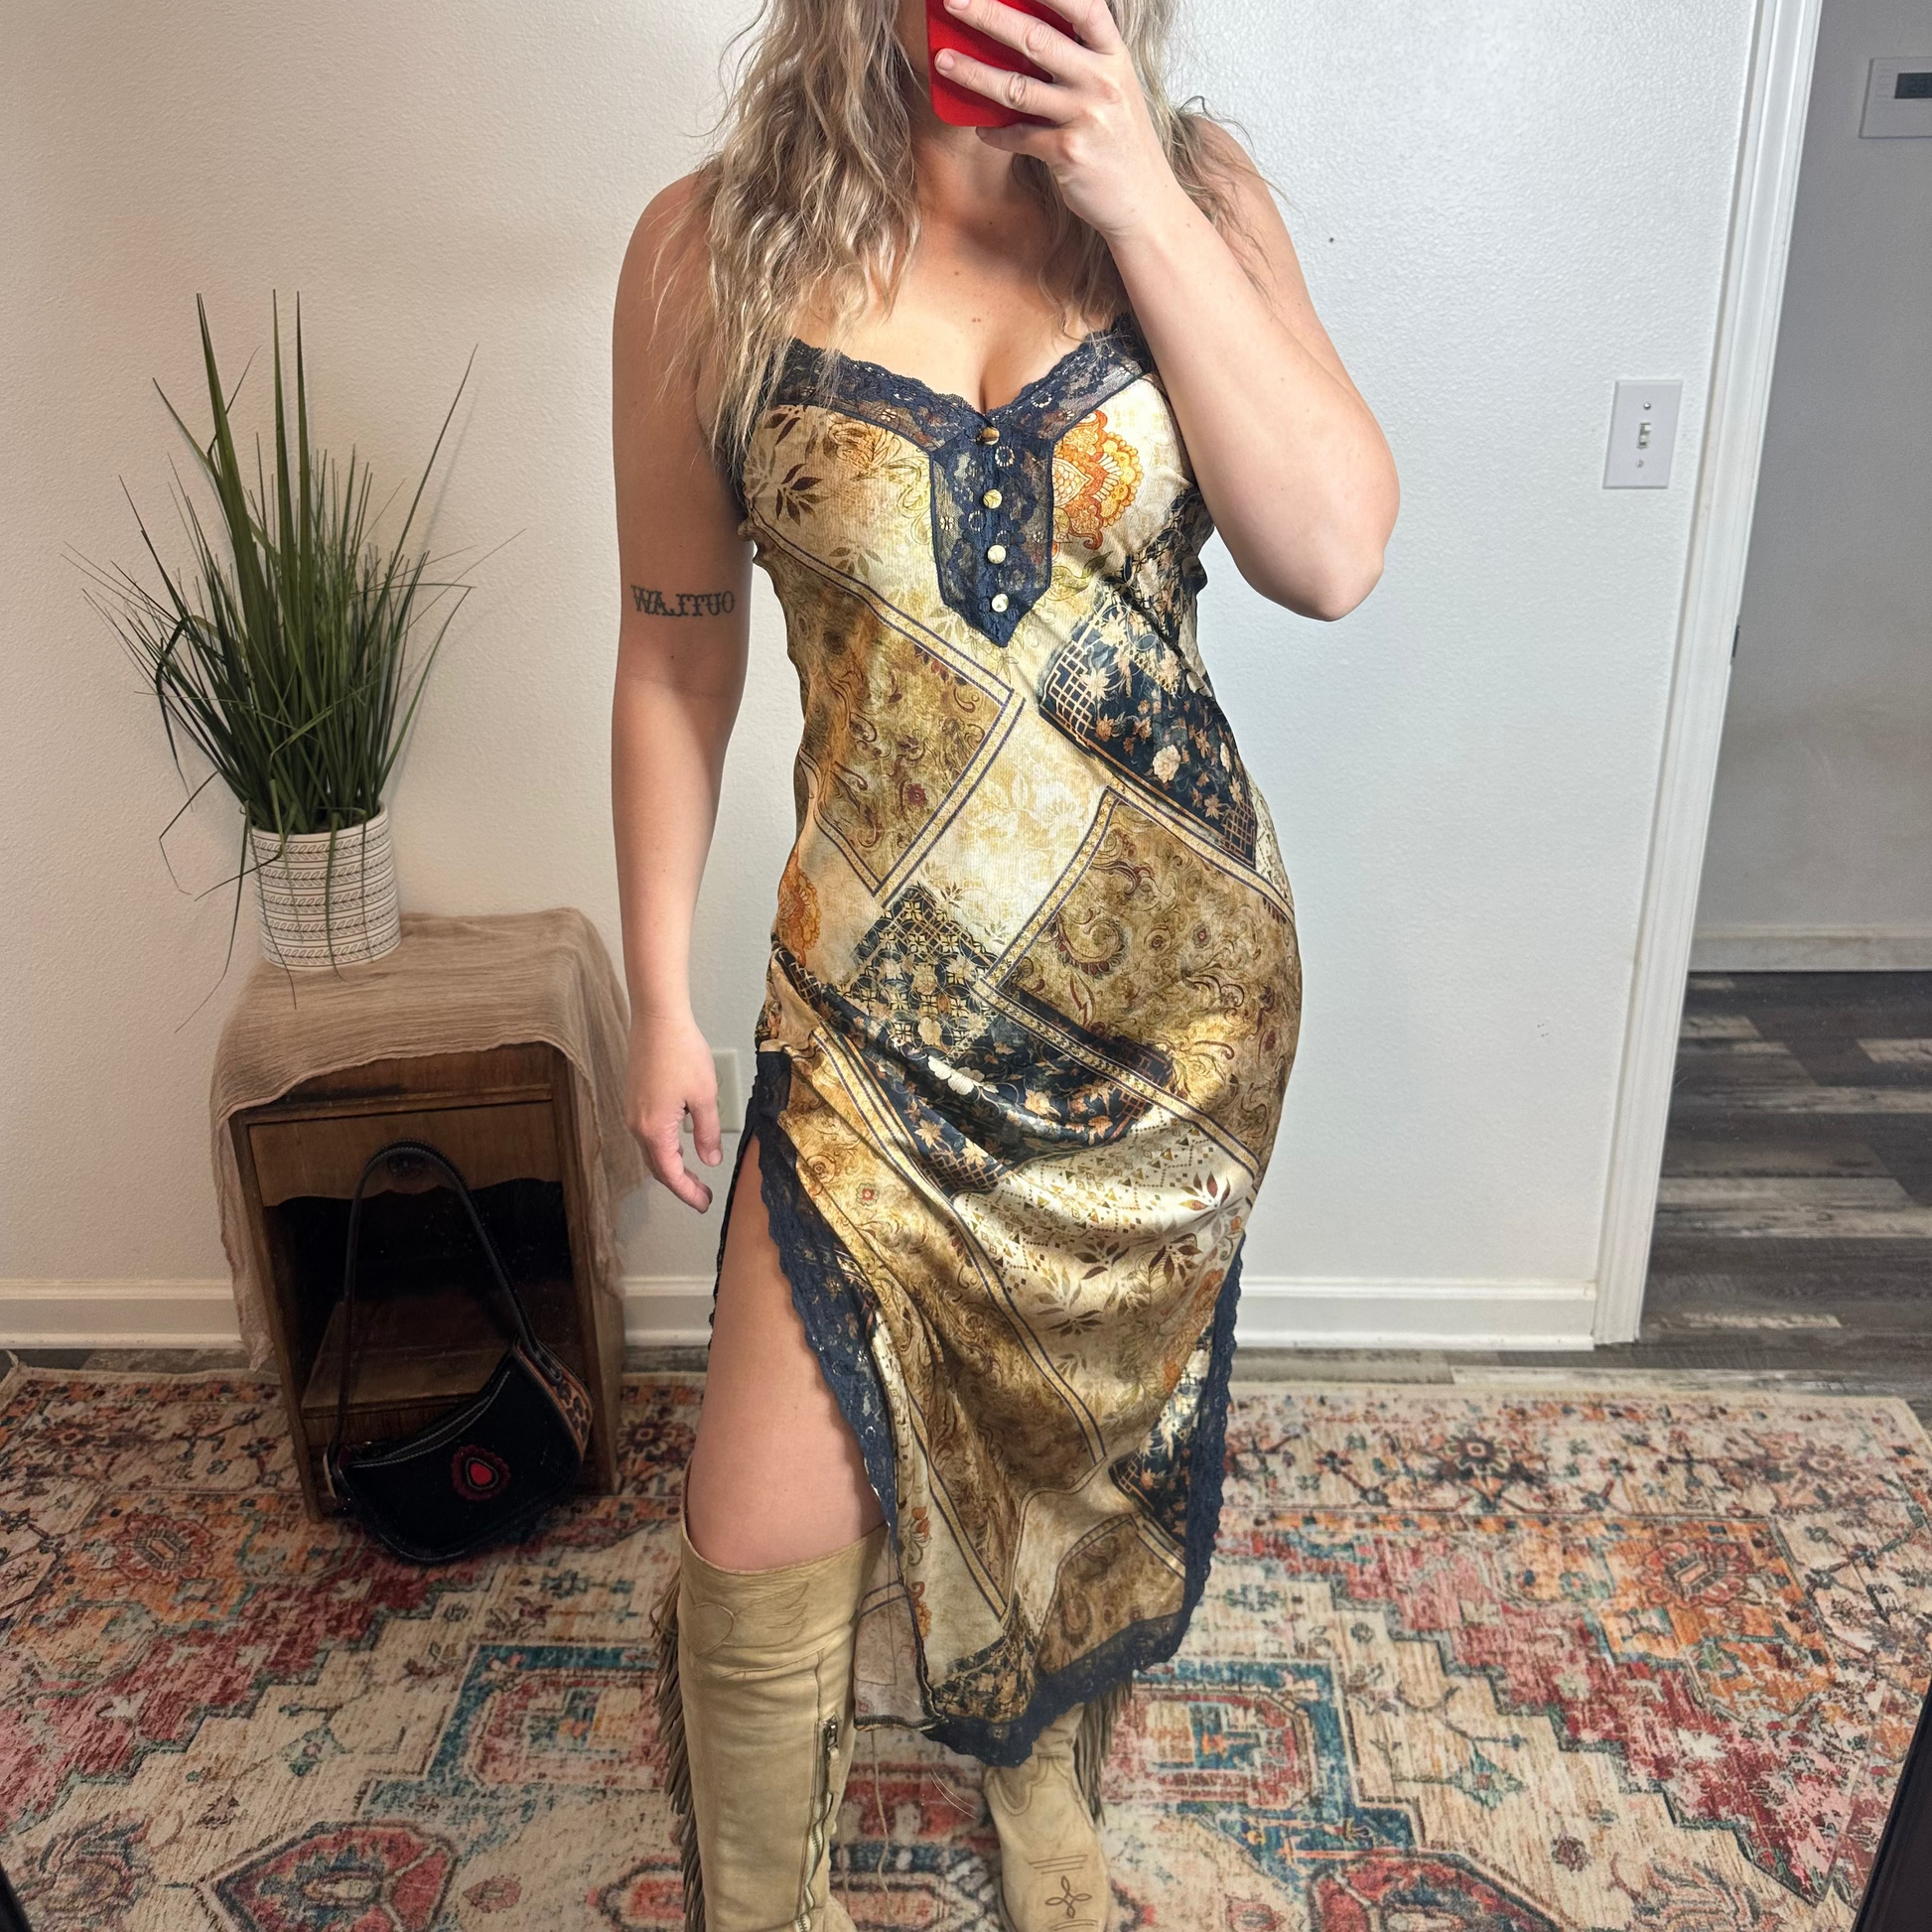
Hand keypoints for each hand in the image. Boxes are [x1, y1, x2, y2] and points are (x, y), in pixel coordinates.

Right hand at [625, 1005, 722, 1210]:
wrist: (657, 1019)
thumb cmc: (681, 1052)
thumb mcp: (705, 1096)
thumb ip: (708, 1132)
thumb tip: (710, 1160)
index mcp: (655, 1129)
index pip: (670, 1174)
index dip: (687, 1192)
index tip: (703, 1203)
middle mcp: (637, 1124)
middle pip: (657, 1166)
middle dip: (679, 1183)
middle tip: (702, 1195)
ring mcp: (633, 1111)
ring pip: (651, 1150)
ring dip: (670, 1165)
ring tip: (693, 1175)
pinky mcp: (634, 1098)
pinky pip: (647, 1133)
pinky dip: (662, 1147)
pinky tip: (678, 1144)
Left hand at [930, 0, 1185, 241]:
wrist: (1145, 203)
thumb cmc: (1122, 144)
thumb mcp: (1113, 91)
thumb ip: (1080, 62)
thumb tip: (1025, 38)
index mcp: (1115, 57)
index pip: (1082, 6)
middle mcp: (1102, 81)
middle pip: (1035, 38)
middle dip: (988, 14)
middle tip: (953, 0)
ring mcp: (1087, 117)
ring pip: (1017, 87)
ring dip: (973, 73)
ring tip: (942, 60)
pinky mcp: (1069, 154)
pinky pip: (1019, 136)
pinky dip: (995, 132)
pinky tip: (980, 127)